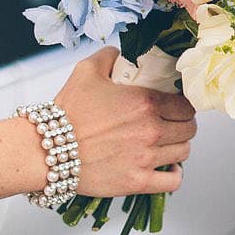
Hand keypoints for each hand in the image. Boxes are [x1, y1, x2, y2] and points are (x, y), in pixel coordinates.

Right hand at [53, 48, 195, 197]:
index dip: (183, 105)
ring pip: (183, 152)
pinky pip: (173, 181)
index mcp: (146, 102)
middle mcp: (151, 130)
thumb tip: (120, 53)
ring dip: (178, 147)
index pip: (186, 105)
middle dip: (182, 125)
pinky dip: (174, 175)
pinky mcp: (137, 182)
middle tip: (172, 125)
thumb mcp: (86, 71)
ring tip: (167, 144)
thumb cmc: (67, 112)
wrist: (46, 149)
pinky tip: (166, 168)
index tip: (176, 107)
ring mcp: (145, 158)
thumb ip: (109, 56)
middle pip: (189, 129)